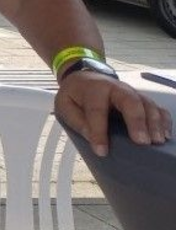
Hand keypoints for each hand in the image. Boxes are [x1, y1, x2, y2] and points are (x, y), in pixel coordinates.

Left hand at [55, 71, 171, 156]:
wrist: (85, 78)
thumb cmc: (75, 94)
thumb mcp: (65, 105)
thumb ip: (76, 120)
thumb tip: (92, 137)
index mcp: (94, 89)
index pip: (97, 109)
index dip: (99, 131)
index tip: (101, 151)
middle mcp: (117, 88)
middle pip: (130, 101)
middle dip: (137, 121)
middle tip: (142, 142)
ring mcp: (132, 93)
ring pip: (147, 104)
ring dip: (154, 122)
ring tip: (157, 141)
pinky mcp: (142, 100)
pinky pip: (157, 107)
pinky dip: (163, 120)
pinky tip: (165, 135)